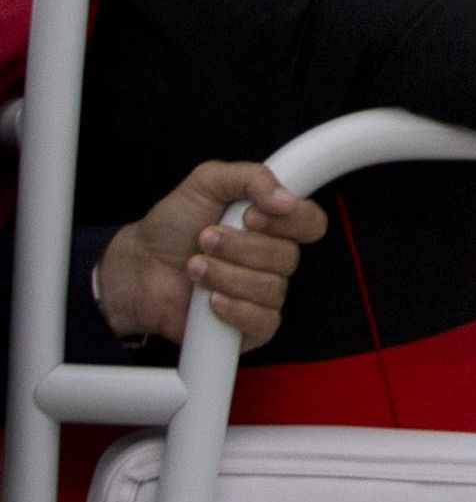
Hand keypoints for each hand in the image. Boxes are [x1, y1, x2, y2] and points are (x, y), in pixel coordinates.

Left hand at [92, 161, 326, 353]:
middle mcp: (273, 258)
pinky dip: (235, 309)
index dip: (287, 221)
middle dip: (239, 248)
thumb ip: (249, 176)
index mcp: (272, 224)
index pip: (311, 222)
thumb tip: (285, 197)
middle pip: (288, 257)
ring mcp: (264, 293)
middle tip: (205, 240)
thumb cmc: (172, 227)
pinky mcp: (252, 325)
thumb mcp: (206, 183)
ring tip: (196, 268)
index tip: (250, 216)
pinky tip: (211, 300)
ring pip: (270, 288)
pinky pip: (264, 321)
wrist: (138, 269)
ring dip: (225, 276)